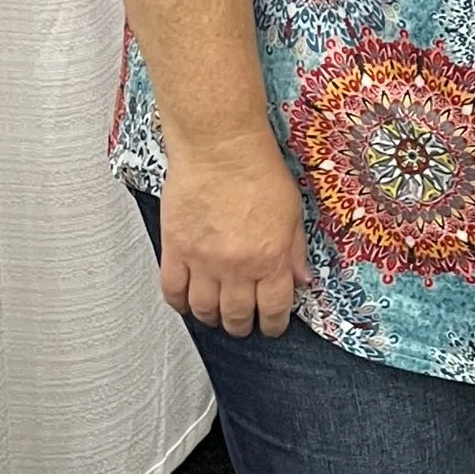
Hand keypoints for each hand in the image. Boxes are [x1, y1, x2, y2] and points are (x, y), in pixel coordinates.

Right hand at [157, 129, 313, 334]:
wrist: (220, 147)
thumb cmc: (259, 171)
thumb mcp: (292, 211)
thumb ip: (295, 251)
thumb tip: (301, 281)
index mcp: (271, 258)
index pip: (273, 309)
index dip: (273, 324)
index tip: (271, 326)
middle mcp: (237, 267)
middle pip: (237, 316)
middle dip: (242, 326)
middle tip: (242, 323)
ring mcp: (203, 261)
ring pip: (204, 310)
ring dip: (212, 319)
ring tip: (216, 315)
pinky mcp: (175, 249)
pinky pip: (172, 291)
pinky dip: (179, 304)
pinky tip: (187, 302)